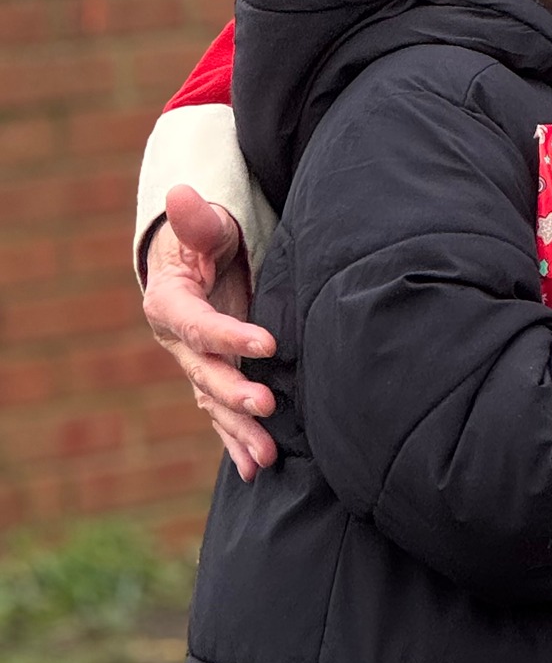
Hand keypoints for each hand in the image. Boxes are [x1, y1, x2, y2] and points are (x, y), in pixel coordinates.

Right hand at [142, 185, 277, 482]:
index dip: (230, 336)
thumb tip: (180, 193)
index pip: (200, 325)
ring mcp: (194, 364)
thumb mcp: (203, 225)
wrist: (193, 263)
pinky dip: (236, 441)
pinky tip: (256, 468)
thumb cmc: (203, 238)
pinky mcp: (211, 376)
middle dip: (235, 392)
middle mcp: (178, 342)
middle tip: (267, 404)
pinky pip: (220, 415)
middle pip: (205, 373)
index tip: (268, 343)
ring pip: (214, 402)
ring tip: (266, 457)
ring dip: (238, 430)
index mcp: (170, 304)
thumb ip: (196, 219)